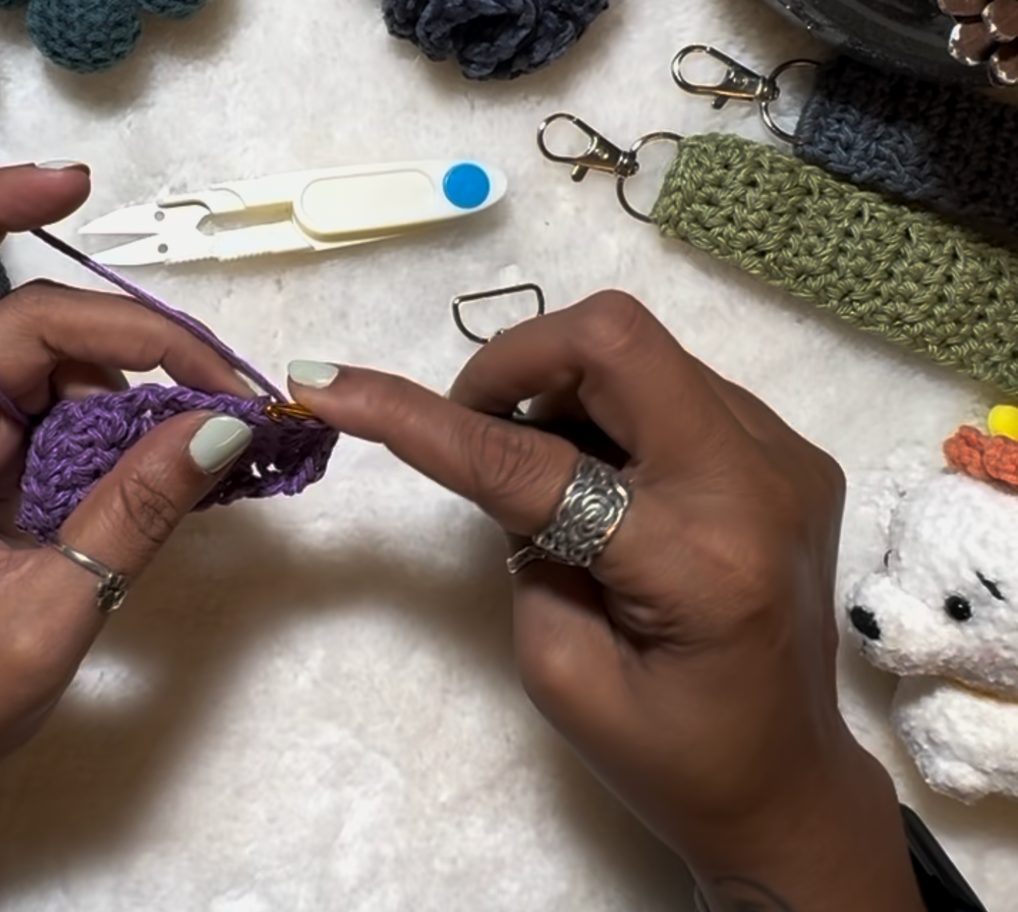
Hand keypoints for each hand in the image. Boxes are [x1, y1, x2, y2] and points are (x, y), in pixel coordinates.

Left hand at [0, 165, 256, 910]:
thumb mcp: (50, 608)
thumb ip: (137, 509)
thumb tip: (229, 422)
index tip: (73, 187)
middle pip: (23, 326)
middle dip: (129, 340)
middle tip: (228, 385)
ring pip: (60, 365)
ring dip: (142, 383)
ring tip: (220, 424)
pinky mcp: (2, 467)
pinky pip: (74, 415)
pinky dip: (134, 423)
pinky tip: (187, 446)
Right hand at [286, 292, 921, 911]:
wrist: (789, 785)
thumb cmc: (668, 755)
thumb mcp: (559, 668)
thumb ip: (522, 550)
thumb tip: (506, 454)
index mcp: (695, 561)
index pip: (531, 462)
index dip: (422, 420)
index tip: (332, 387)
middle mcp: (757, 482)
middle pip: (613, 338)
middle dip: (513, 363)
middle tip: (475, 426)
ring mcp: (785, 455)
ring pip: (642, 352)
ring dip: (565, 390)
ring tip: (551, 479)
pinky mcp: (790, 451)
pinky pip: (675, 385)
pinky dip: (614, 412)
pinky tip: (610, 485)